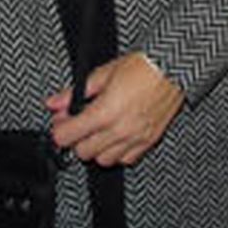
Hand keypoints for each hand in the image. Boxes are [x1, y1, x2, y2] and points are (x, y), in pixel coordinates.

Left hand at [45, 52, 183, 166]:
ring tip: (100, 130)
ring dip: (97, 148)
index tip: (61, 122)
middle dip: (77, 138)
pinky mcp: (149, 141)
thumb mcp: (103, 73)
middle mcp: (120, 130)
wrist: (173, 67)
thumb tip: (54, 102)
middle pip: (83, 152)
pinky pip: (126, 160)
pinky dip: (118, 152)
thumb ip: (75, 92)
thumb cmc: (142, 66)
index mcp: (105, 111)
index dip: (59, 130)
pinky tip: (117, 136)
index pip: (67, 137)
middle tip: (80, 123)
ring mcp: (135, 138)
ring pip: (103, 161)